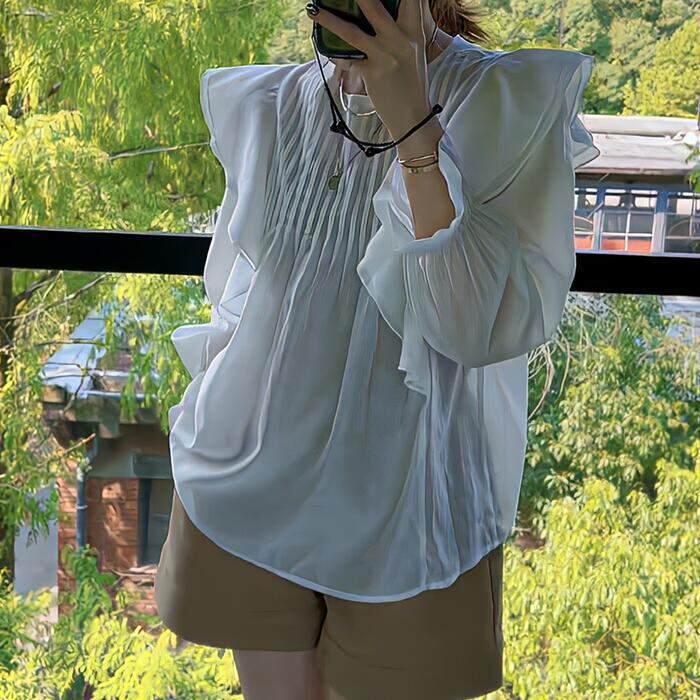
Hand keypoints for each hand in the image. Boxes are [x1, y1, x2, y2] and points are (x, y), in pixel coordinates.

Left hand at [306, 0, 434, 139]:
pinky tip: (323, 46)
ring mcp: (384, 57)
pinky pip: (347, 59)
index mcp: (414, 31)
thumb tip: (386, 9)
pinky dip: (335, 54)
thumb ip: (402, 29)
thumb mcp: (413, 50)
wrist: (412, 117)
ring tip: (313, 9)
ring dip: (330, 20)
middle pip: (376, 7)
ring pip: (352, 33)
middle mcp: (400, 40)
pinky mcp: (371, 74)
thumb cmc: (411, 83)